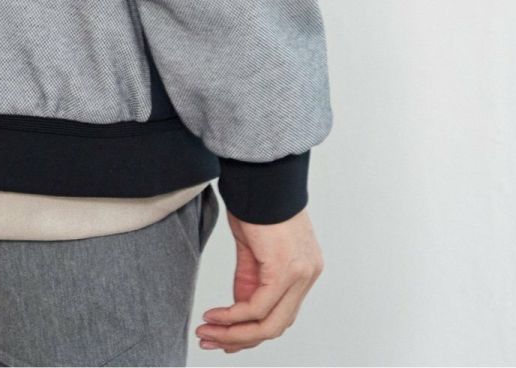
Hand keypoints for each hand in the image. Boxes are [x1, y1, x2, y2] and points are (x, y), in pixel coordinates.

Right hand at [194, 205, 324, 352]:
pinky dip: (234, 316)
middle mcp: (307, 275)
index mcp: (303, 270)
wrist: (261, 173)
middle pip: (276, 325)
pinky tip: (215, 316)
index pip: (280, 314)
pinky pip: (258, 306)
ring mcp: (300, 275)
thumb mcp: (252, 246)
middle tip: (211, 341)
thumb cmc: (257, 199)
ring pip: (269, 323)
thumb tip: (239, 308)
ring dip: (234, 333)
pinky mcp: (285, 270)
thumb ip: (250, 278)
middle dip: (240, 339)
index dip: (251, 331)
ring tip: (208, 333)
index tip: (224, 338)